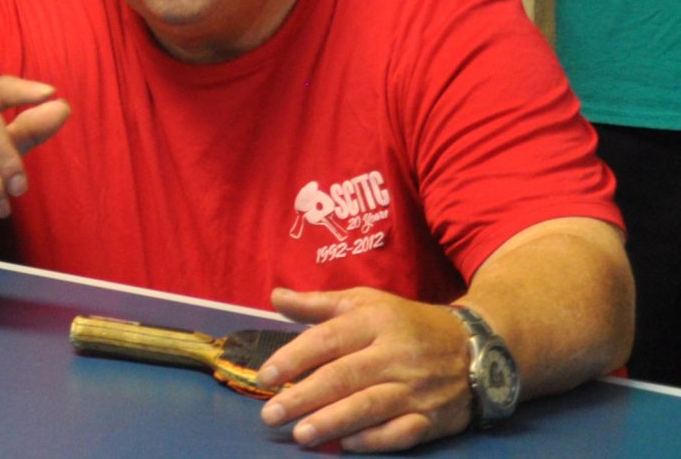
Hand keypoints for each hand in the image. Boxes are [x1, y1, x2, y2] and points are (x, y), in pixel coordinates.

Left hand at [257, 287, 471, 451]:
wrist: (475, 346)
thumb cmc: (406, 322)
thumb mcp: (365, 302)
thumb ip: (318, 304)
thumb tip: (275, 296)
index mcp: (375, 321)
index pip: (327, 339)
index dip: (294, 358)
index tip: (266, 376)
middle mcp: (394, 354)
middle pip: (343, 376)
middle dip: (304, 396)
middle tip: (271, 413)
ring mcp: (415, 388)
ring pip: (369, 406)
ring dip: (332, 422)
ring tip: (301, 434)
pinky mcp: (432, 417)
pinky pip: (400, 433)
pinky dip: (372, 440)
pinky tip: (345, 445)